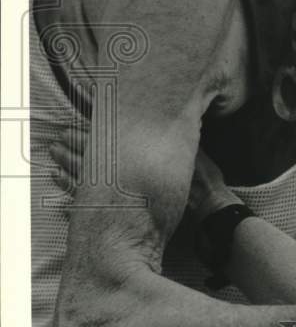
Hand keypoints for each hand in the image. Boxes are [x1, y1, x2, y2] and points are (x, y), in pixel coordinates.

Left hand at [50, 124, 237, 218]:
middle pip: (90, 156)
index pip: (107, 137)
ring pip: (83, 178)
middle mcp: (126, 174)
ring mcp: (118, 196)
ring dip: (68, 166)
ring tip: (54, 157)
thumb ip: (179, 134)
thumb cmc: (205, 181)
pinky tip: (59, 186)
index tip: (76, 117)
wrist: (210, 212)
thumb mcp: (196, 150)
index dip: (91, 126)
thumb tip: (173, 112)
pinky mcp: (118, 214)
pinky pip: (85, 202)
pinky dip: (71, 192)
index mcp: (141, 154)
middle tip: (58, 137)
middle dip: (73, 144)